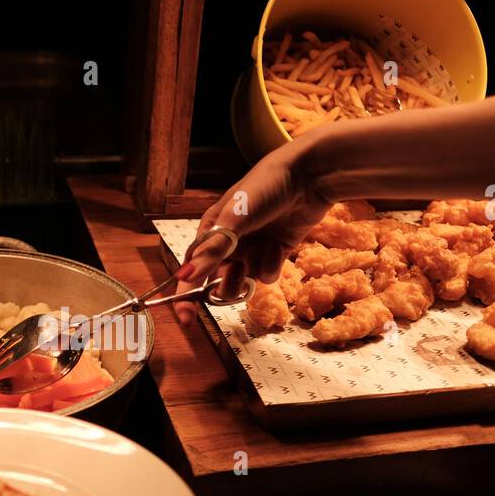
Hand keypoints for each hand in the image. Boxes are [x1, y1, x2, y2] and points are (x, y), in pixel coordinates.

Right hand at [173, 140, 330, 325]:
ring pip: (243, 282)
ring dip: (252, 274)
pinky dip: (271, 266)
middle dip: (227, 284)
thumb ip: (212, 250)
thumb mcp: (234, 219)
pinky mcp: (275, 253)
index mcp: (211, 231)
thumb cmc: (264, 187)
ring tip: (263, 253)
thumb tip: (186, 276)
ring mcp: (252, 249)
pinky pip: (266, 275)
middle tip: (235, 276)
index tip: (185, 319)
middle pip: (217, 282)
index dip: (186, 296)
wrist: (308, 176)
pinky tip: (279, 246)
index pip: (192, 270)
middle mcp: (229, 243)